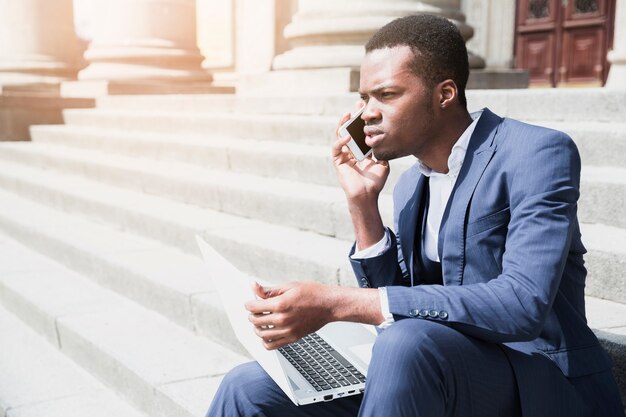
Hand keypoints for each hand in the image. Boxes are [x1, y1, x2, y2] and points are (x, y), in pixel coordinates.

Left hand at [245, 281, 334, 349]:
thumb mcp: (289, 286)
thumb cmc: (313, 293)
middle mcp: (282, 320)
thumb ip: (269, 290)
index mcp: (280, 304)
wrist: (329, 305)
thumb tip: (254, 286)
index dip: (249, 304)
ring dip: (257, 327)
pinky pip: (271, 345)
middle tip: (256, 310)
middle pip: (255, 321)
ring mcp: (287, 331)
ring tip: (261, 321)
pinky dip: (265, 341)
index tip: (250, 302)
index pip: (253, 307)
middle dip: (252, 314)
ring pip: (261, 334)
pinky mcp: (292, 338)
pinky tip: (268, 333)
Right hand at [333, 111, 387, 248]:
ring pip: (340, 135)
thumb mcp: (383, 163)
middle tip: (358, 105)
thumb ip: (382, 152)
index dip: (362, 120)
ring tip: (348, 115)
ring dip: (343, 124)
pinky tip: (347, 136)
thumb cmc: (375, 182)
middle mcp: (351, 150)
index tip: (367, 109)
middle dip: (352, 117)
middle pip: (349, 129)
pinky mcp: (338, 161)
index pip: (360, 131)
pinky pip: (336, 148)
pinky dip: (340, 141)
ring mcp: (343, 155)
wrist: (367, 195)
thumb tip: (386, 140)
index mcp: (361, 150)